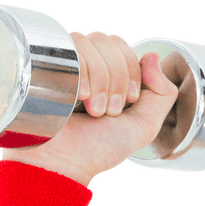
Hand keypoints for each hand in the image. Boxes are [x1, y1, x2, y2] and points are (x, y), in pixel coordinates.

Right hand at [1, 31, 179, 185]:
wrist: (62, 164)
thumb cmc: (100, 148)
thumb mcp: (145, 126)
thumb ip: (162, 92)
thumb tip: (153, 55)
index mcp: (107, 75)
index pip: (123, 48)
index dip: (132, 70)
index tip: (128, 103)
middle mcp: (84, 66)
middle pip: (107, 41)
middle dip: (116, 77)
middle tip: (109, 112)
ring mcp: (62, 65)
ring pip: (88, 42)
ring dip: (100, 78)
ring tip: (94, 110)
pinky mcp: (42, 67)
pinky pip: (68, 48)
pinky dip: (83, 71)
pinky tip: (81, 97)